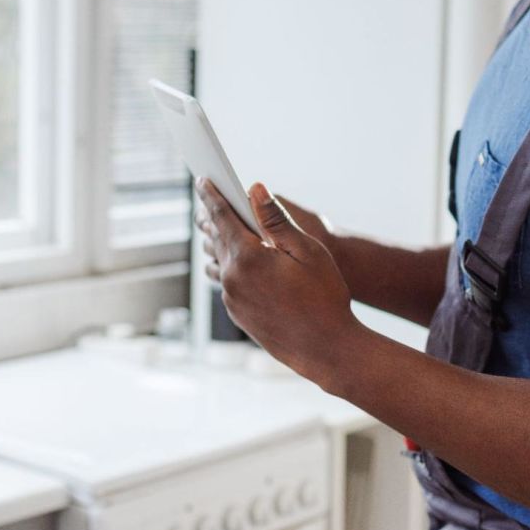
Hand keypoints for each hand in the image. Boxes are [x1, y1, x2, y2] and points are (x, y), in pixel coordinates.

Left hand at [195, 178, 360, 384]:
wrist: (326, 349)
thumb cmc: (324, 297)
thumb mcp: (307, 250)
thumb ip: (276, 219)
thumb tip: (255, 190)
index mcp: (247, 258)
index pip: (221, 216)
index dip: (211, 196)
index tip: (202, 180)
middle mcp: (232, 278)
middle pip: (215, 238)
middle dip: (211, 217)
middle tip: (207, 199)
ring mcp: (232, 299)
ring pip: (218, 262)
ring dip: (217, 243)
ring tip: (218, 228)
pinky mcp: (237, 314)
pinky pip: (226, 282)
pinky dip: (228, 265)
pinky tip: (235, 261)